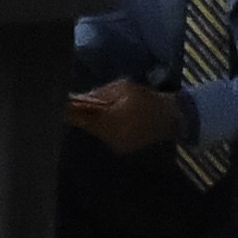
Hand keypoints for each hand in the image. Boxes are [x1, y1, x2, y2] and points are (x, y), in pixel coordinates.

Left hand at [69, 79, 186, 157]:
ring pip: (96, 132)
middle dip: (82, 115)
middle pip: (85, 125)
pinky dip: (108, 129)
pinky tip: (116, 121)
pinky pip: (108, 137)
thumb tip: (78, 98)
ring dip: (95, 122)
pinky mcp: (121, 149)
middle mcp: (107, 135)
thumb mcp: (123, 88)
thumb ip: (100, 94)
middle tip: (79, 105)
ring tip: (104, 112)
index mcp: (106, 118)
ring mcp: (114, 144)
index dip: (68, 110)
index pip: (77, 116)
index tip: (63, 103)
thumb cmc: (147, 99)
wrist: (173, 118)